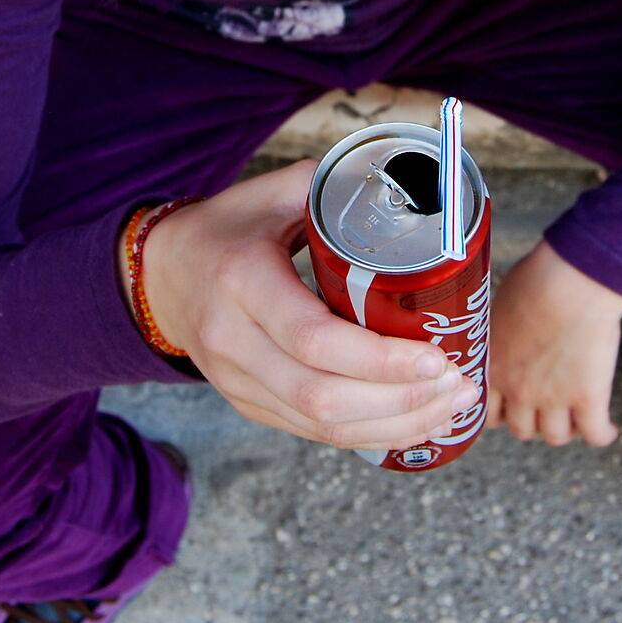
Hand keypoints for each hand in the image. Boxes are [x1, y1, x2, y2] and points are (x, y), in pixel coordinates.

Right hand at [137, 161, 474, 449]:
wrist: (161, 275)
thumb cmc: (228, 229)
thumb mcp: (273, 193)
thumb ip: (335, 188)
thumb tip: (413, 188)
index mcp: (241, 281)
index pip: (314, 338)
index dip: (381, 359)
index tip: (438, 356)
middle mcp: (231, 341)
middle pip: (322, 396)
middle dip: (402, 401)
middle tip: (459, 385)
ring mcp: (236, 381)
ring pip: (322, 426)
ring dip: (396, 425)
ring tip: (451, 408)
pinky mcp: (248, 405)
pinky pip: (313, 433)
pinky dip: (370, 434)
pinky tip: (414, 421)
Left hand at [486, 241, 621, 445]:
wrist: (568, 284)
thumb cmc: (535, 282)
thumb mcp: (502, 306)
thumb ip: (502, 329)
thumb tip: (509, 324)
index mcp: (494, 367)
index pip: (489, 411)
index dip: (503, 412)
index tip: (513, 406)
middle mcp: (519, 390)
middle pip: (521, 430)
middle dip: (533, 423)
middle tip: (547, 409)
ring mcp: (553, 398)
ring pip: (555, 437)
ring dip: (566, 430)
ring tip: (578, 418)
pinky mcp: (588, 398)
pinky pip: (595, 434)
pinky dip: (602, 435)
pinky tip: (608, 429)